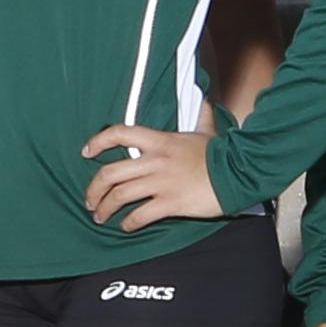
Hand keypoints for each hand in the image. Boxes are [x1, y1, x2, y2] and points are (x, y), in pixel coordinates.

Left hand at [80, 123, 225, 233]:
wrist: (239, 174)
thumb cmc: (221, 155)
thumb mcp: (206, 131)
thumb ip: (201, 116)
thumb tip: (204, 100)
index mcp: (160, 141)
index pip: (119, 133)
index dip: (98, 141)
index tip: (86, 152)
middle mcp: (155, 161)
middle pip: (110, 173)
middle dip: (94, 189)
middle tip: (90, 200)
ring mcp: (161, 183)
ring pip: (120, 196)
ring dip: (106, 209)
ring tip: (101, 216)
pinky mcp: (171, 203)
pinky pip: (140, 215)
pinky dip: (128, 223)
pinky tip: (126, 226)